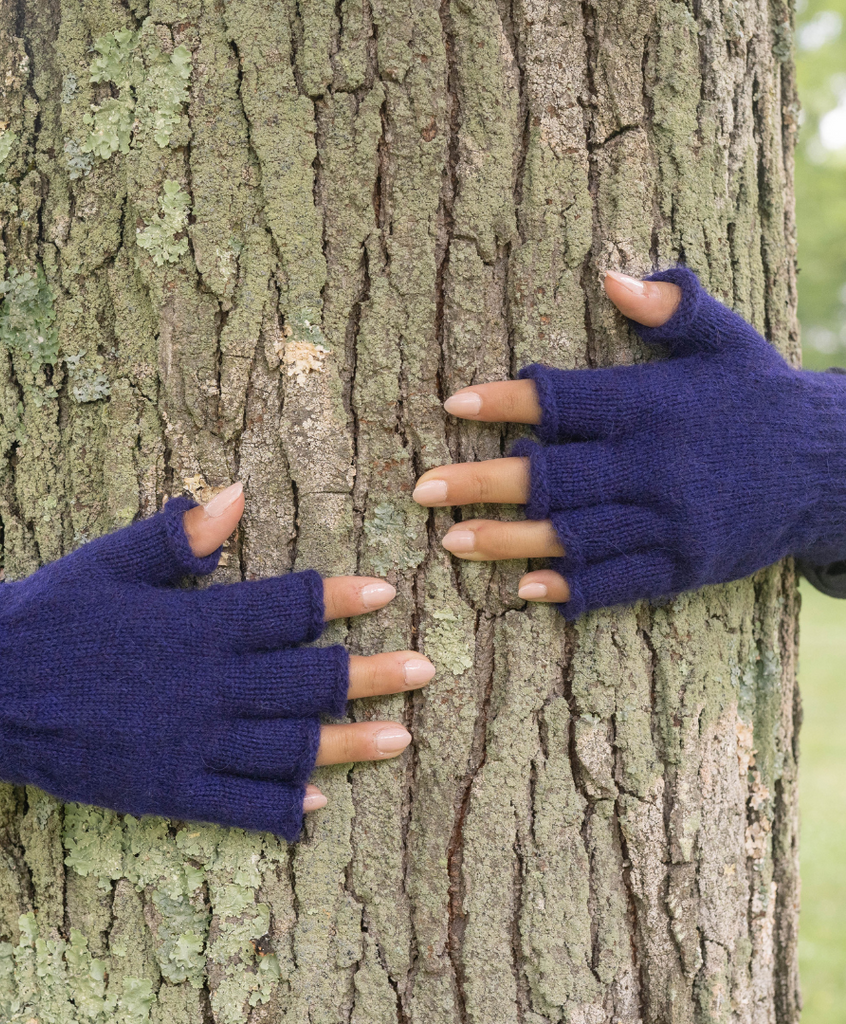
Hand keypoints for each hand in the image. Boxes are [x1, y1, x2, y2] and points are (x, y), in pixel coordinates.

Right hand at [0, 488, 433, 840]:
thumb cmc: (52, 616)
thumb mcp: (108, 563)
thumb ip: (175, 535)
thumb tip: (237, 493)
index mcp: (196, 625)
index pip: (285, 607)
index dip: (338, 597)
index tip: (384, 590)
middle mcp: (205, 686)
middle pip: (305, 679)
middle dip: (370, 672)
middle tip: (425, 670)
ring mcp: (189, 742)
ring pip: (287, 746)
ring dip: (348, 741)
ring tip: (402, 738)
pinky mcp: (166, 786)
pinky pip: (236, 803)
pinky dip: (279, 806)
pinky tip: (317, 803)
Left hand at [413, 266, 845, 616]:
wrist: (833, 468)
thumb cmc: (758, 397)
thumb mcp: (726, 341)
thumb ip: (671, 310)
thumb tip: (610, 276)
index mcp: (653, 405)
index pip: (565, 400)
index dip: (506, 401)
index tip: (454, 405)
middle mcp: (655, 465)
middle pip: (554, 476)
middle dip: (483, 483)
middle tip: (423, 489)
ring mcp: (670, 521)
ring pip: (575, 534)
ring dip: (509, 540)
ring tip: (453, 542)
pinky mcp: (685, 565)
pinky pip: (619, 581)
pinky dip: (572, 587)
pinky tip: (526, 590)